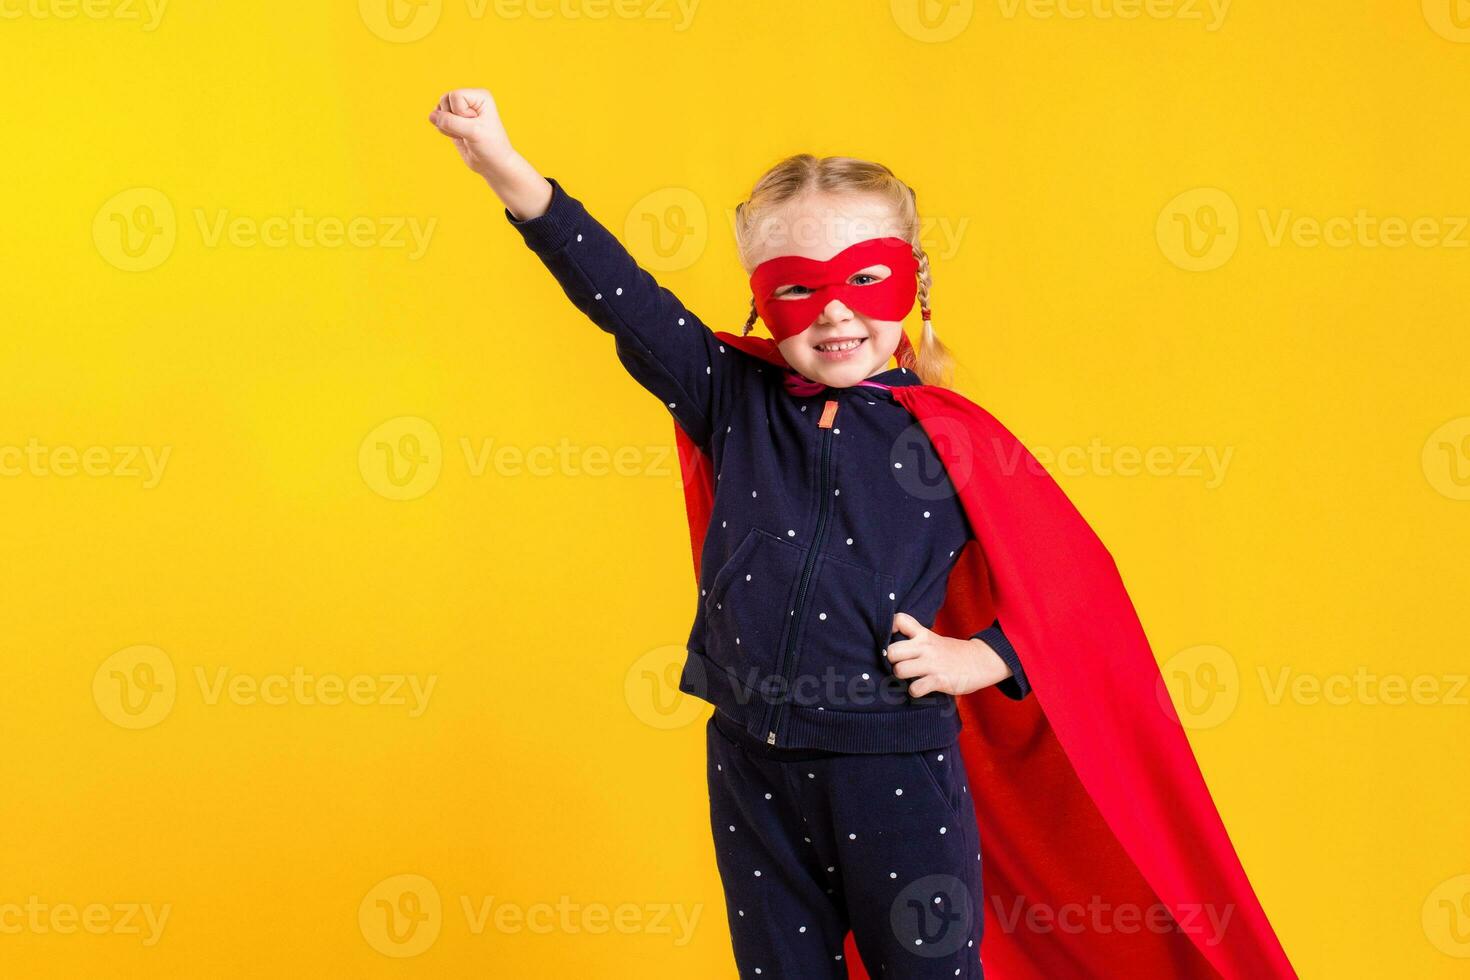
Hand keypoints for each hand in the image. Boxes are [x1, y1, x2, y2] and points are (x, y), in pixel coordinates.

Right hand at [427, 88, 514, 176]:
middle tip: (469, 130)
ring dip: (447, 126)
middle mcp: (469, 100)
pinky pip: (437, 120)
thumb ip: (450, 122)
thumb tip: (431, 116)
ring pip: (439, 110)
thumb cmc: (490, 146)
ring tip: (464, 134)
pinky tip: (458, 137)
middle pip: (444, 100)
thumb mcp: (472, 132)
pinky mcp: (453, 121)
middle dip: (452, 118)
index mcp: (480, 96)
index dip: (460, 113)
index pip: (455, 96)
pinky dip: (444, 130)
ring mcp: (460, 110)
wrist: (493, 164)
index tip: (475, 124)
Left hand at [887, 611, 1012, 697]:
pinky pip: (916, 688)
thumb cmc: (951, 652)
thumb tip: (890, 647)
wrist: (981, 661)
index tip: (892, 638)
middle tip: (901, 664)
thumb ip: (914, 638)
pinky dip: (915, 691)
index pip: (899, 620)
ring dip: (902, 678)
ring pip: (900, 670)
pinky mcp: (939, 680)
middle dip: (892, 661)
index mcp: (923, 634)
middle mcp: (925, 647)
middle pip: (892, 651)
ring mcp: (932, 663)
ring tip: (911, 677)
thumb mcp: (933, 639)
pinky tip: (920, 688)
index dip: (890, 628)